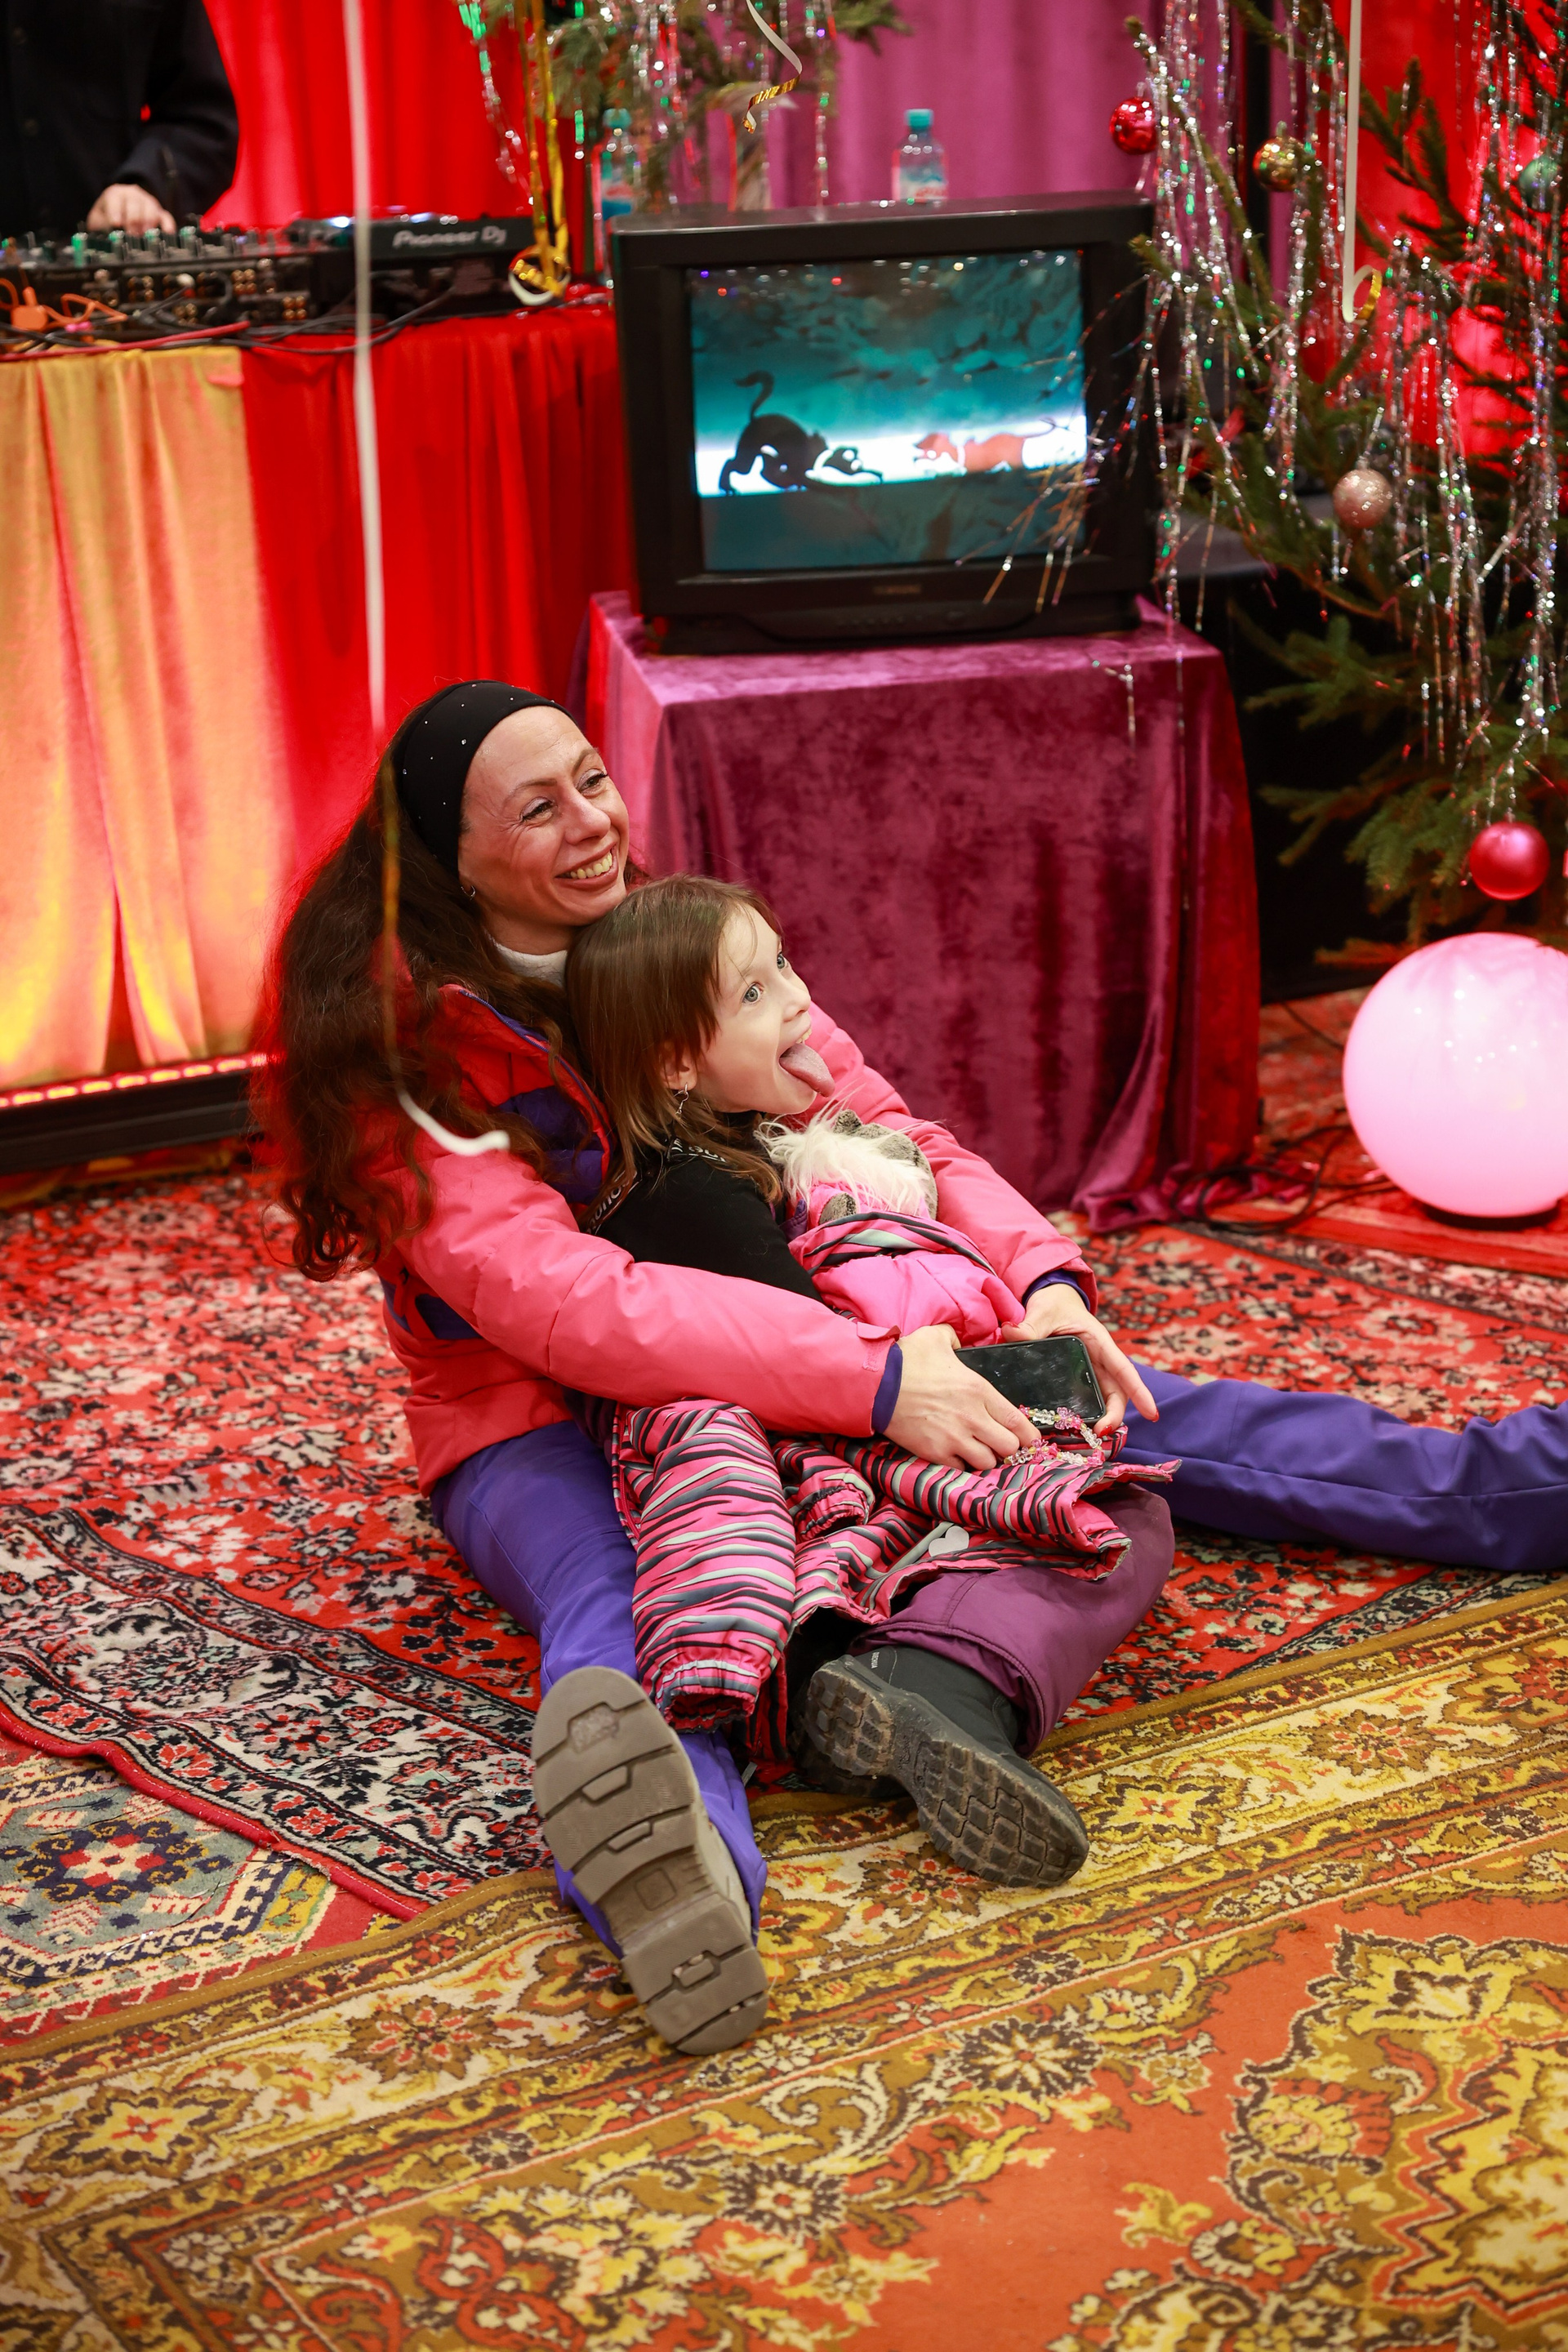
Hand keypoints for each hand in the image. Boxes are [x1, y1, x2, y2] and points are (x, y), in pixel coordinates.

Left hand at [87, 184, 175, 233]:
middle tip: (130, 235)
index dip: (116, 212)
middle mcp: (132, 194)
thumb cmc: (106, 218)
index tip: (116, 224)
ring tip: (142, 236)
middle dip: (132, 222)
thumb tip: (111, 233)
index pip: (116, 199)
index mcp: (115, 193)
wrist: (117, 215)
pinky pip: (166, 217)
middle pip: (135, 206)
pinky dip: (167, 225)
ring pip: (151, 210)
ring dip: (147, 225)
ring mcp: (147, 202)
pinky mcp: (159, 213)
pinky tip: (166, 232)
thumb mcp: (98, 220)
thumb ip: (102, 224)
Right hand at [884, 1323, 1039, 1472]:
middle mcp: (972, 1417)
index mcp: (978, 1390)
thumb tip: (958, 1341)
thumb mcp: (936, 1337)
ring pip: (987, 1462)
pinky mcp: (934, 1453)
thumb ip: (955, 1338)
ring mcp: (954, 1438)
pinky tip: (956, 1454)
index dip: (1028, 1434)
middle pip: (1008, 1446)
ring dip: (985, 1458)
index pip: (1016, 1420)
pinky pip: (960, 1468)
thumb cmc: (906, 1359)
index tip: (1031, 1440)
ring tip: (977, 1450)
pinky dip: (961, 1464)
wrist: (875, 1384)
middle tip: (998, 1442)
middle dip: (1006, 1446)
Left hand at [1000, 1282, 1157, 1438]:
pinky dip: (1084, 1416)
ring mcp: (1090, 1372)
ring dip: (1102, 1419)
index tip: (1151, 1413)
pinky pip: (1087, 1401)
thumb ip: (1030, 1325)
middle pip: (1117, 1392)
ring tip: (1087, 1436)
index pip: (1123, 1369)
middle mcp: (1100, 1361)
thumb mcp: (1043, 1311)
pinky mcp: (1078, 1380)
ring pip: (1104, 1400)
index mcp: (1099, 1343)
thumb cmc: (1054, 1304)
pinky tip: (1070, 1429)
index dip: (1139, 1391)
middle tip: (1099, 1433)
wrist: (1051, 1301)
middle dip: (1115, 1414)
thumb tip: (1012, 1332)